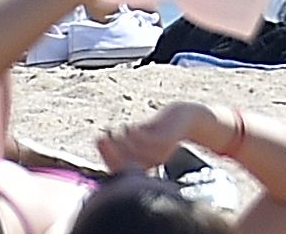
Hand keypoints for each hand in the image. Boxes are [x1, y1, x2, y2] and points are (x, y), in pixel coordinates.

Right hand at [95, 103, 225, 171]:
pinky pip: (148, 142)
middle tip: (102, 137)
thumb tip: (100, 140)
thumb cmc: (160, 129)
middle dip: (111, 150)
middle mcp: (152, 161)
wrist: (187, 119)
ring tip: (116, 130)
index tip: (98, 141)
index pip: (122, 166)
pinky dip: (136, 136)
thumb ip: (125, 142)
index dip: (108, 157)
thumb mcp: (142, 137)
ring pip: (136, 151)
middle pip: (126, 161)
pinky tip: (129, 128)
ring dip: (122, 142)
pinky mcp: (167, 140)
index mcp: (145, 164)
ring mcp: (160, 152)